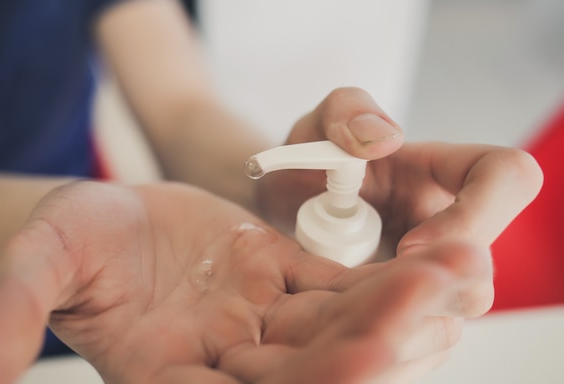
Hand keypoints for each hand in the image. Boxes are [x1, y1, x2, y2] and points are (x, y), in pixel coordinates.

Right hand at [0, 181, 487, 383]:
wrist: (101, 215)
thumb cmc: (68, 239)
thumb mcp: (38, 263)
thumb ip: (12, 316)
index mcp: (166, 381)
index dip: (305, 382)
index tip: (363, 357)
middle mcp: (222, 368)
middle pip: (305, 372)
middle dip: (370, 347)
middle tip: (431, 306)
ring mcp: (255, 329)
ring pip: (332, 332)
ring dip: (390, 311)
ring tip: (449, 279)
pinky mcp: (278, 285)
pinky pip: (333, 288)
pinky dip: (376, 279)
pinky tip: (423, 260)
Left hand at [255, 87, 542, 379]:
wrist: (284, 209)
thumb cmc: (309, 164)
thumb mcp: (316, 127)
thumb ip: (345, 111)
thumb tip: (386, 139)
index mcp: (441, 173)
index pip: (505, 177)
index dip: (475, 214)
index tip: (409, 246)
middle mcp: (448, 223)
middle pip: (482, 267)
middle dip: (430, 287)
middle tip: (364, 288)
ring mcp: (430, 268)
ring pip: (450, 310)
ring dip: (399, 313)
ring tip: (342, 301)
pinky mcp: (408, 304)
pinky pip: (414, 328)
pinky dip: (380, 328)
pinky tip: (343, 320)